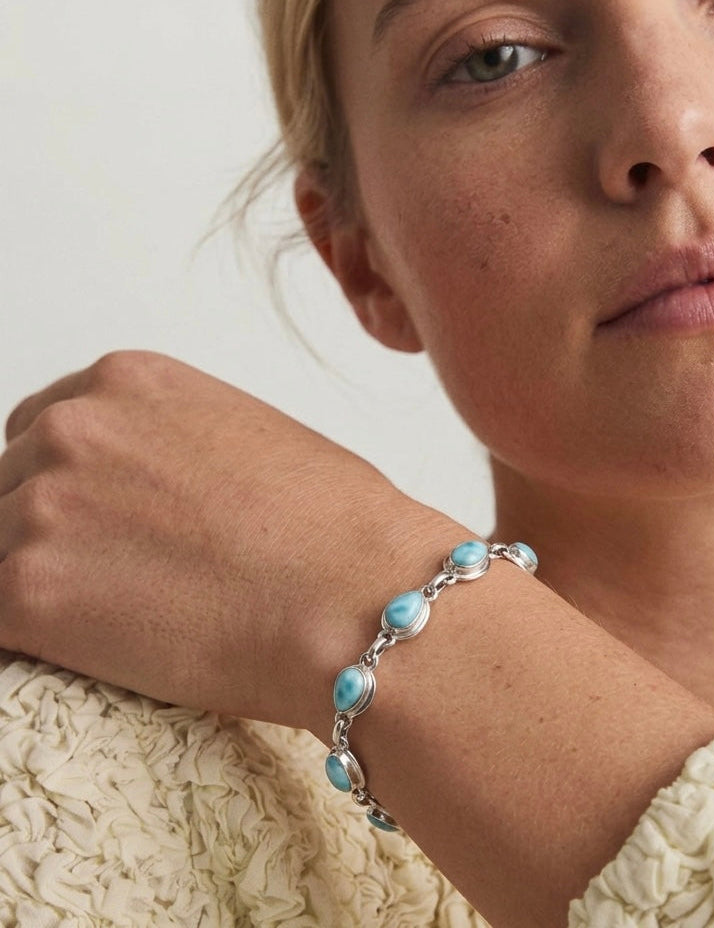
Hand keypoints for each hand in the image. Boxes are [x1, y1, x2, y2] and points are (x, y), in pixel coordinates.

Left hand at [0, 351, 437, 728]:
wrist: (358, 594)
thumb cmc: (339, 528)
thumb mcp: (251, 441)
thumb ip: (175, 450)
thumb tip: (152, 497)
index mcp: (131, 381)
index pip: (45, 426)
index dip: (66, 481)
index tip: (91, 520)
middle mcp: (74, 427)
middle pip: (10, 484)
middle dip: (52, 531)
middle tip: (115, 579)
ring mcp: (43, 506)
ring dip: (42, 584)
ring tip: (118, 621)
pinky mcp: (28, 592)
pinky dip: (27, 640)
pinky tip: (86, 652)